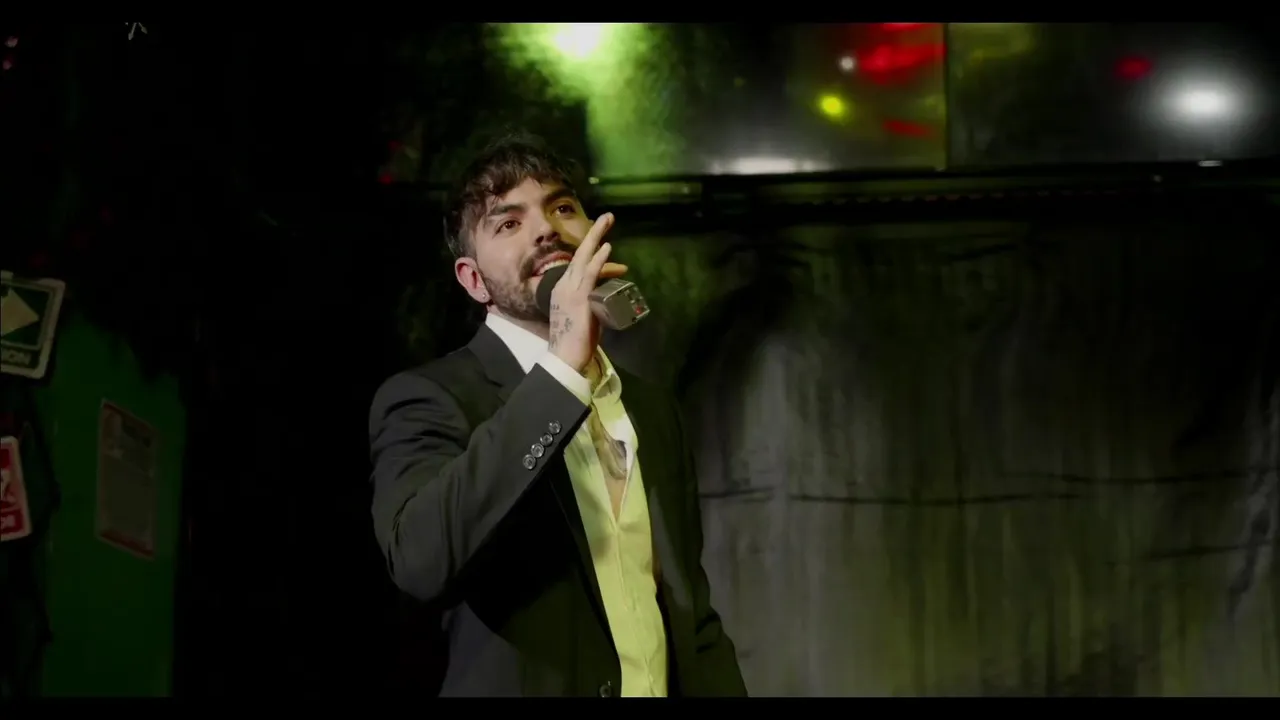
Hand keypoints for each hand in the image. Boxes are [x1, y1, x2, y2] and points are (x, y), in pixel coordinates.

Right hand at [548, 213, 627, 373]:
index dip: (594, 253)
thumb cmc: (574, 342)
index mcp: (561, 290)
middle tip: (607, 217)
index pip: (579, 266)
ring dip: (596, 237)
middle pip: (579, 254)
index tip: (607, 245)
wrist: (564, 357)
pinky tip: (607, 247)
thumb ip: (592, 305)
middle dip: (593, 234)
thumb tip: (605, 300)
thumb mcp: (583, 317)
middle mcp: (563, 286)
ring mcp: (570, 290)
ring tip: (608, 221)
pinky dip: (598, 259)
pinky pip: (589, 274)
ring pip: (584, 257)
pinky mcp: (579, 298)